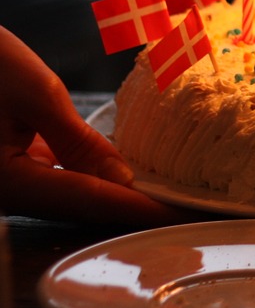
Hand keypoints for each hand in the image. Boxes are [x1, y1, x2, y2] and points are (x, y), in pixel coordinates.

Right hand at [0, 26, 183, 223]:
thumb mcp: (37, 95)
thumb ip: (79, 142)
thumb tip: (120, 178)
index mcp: (8, 183)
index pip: (90, 201)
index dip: (140, 207)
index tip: (181, 211)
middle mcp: (5, 192)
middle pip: (79, 205)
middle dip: (131, 205)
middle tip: (183, 202)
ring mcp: (4, 181)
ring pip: (67, 193)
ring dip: (112, 191)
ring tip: (163, 187)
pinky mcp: (4, 164)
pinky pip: (53, 177)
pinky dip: (87, 174)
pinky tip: (120, 168)